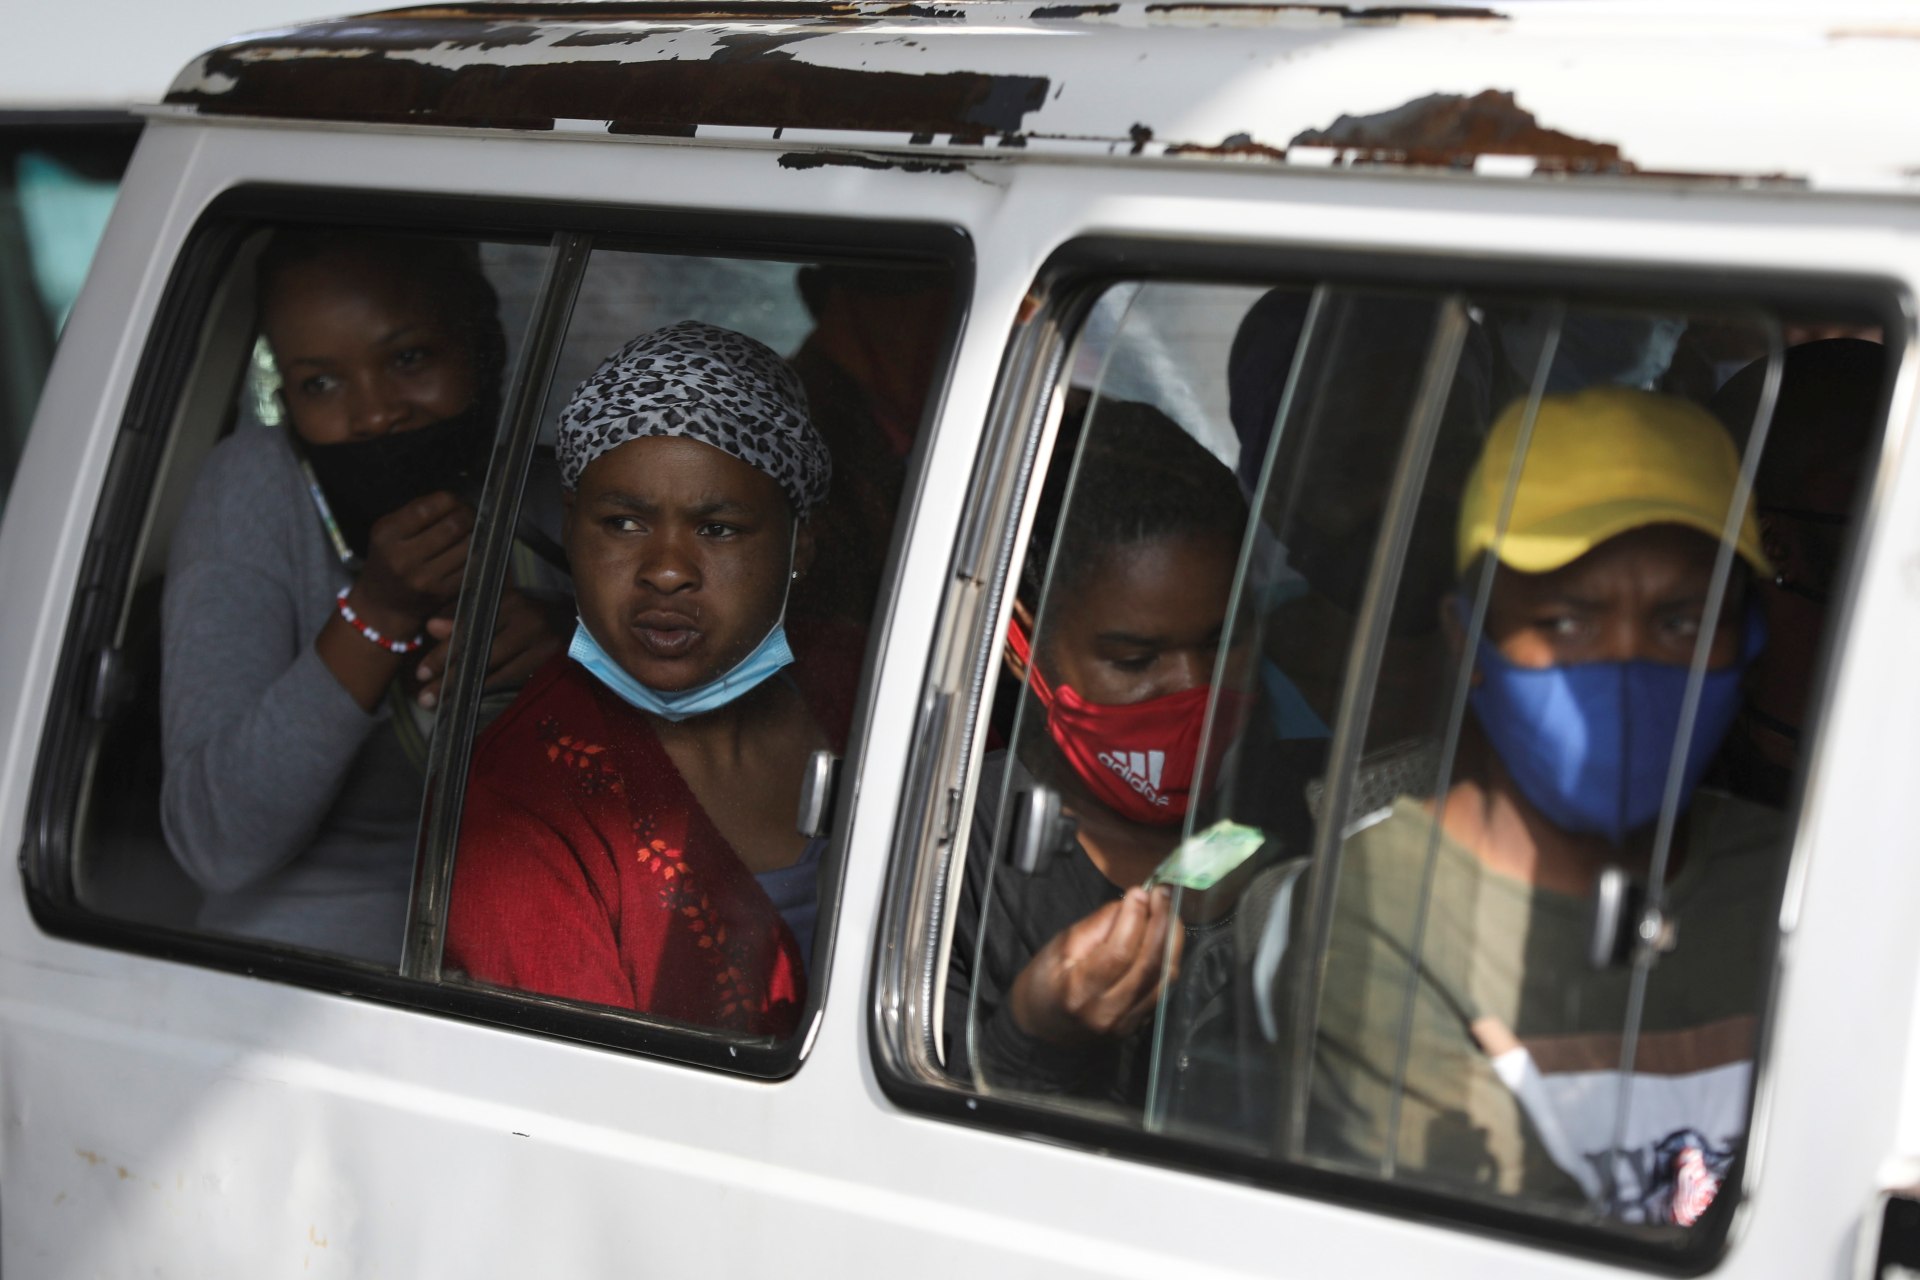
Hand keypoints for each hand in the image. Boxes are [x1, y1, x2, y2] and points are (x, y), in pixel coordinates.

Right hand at [350, 491, 473, 636]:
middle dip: (467, 515)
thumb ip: (415, 512)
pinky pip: (470, 566)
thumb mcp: (388, 531)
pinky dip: (476, 554)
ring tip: (473, 530)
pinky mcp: (441, 592)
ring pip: (467, 545)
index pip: (427, 508)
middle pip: (452, 525)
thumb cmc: (388, 559)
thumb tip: (454, 499)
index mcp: (387, 535)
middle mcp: (403, 558)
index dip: (449, 500)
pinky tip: (474, 549)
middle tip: (470, 514)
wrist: (383, 604)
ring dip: (476, 534)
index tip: (456, 500)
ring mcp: (424, 578)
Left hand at [413, 588, 570, 707]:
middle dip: (447, 676)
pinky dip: (489, 690)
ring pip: (493, 669)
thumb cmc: (533, 619)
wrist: (583, 625)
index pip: (467, 628)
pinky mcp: (551, 660)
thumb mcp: (500, 612)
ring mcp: (540, 640)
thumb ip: (466, 620)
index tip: (420, 673)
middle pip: (476, 650)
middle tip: (423, 698)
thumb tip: (430, 628)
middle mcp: (524, 618)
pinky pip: (513, 679)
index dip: (442, 653)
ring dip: (463, 689)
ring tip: (439, 705)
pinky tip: (471, 700)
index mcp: (508, 601)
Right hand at [1008, 885, 1183, 1047]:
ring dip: (1172, 940)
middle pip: (1149, 964)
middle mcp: (1107, 1012)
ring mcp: (1126, 1024)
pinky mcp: (1138, 1026)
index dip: (1135, 917)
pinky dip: (1168, 959)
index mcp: (1079, 991)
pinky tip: (1165, 939)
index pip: (1119, 951)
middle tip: (1162, 895)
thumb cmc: (1045, 983)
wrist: (1042, 1028)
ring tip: (1168, 912)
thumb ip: (1097, 926)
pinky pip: (1163, 989)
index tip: (1140, 891)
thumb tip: (1132, 904)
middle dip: (1161, 923)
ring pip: (1164, 977)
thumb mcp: (1060, 947)